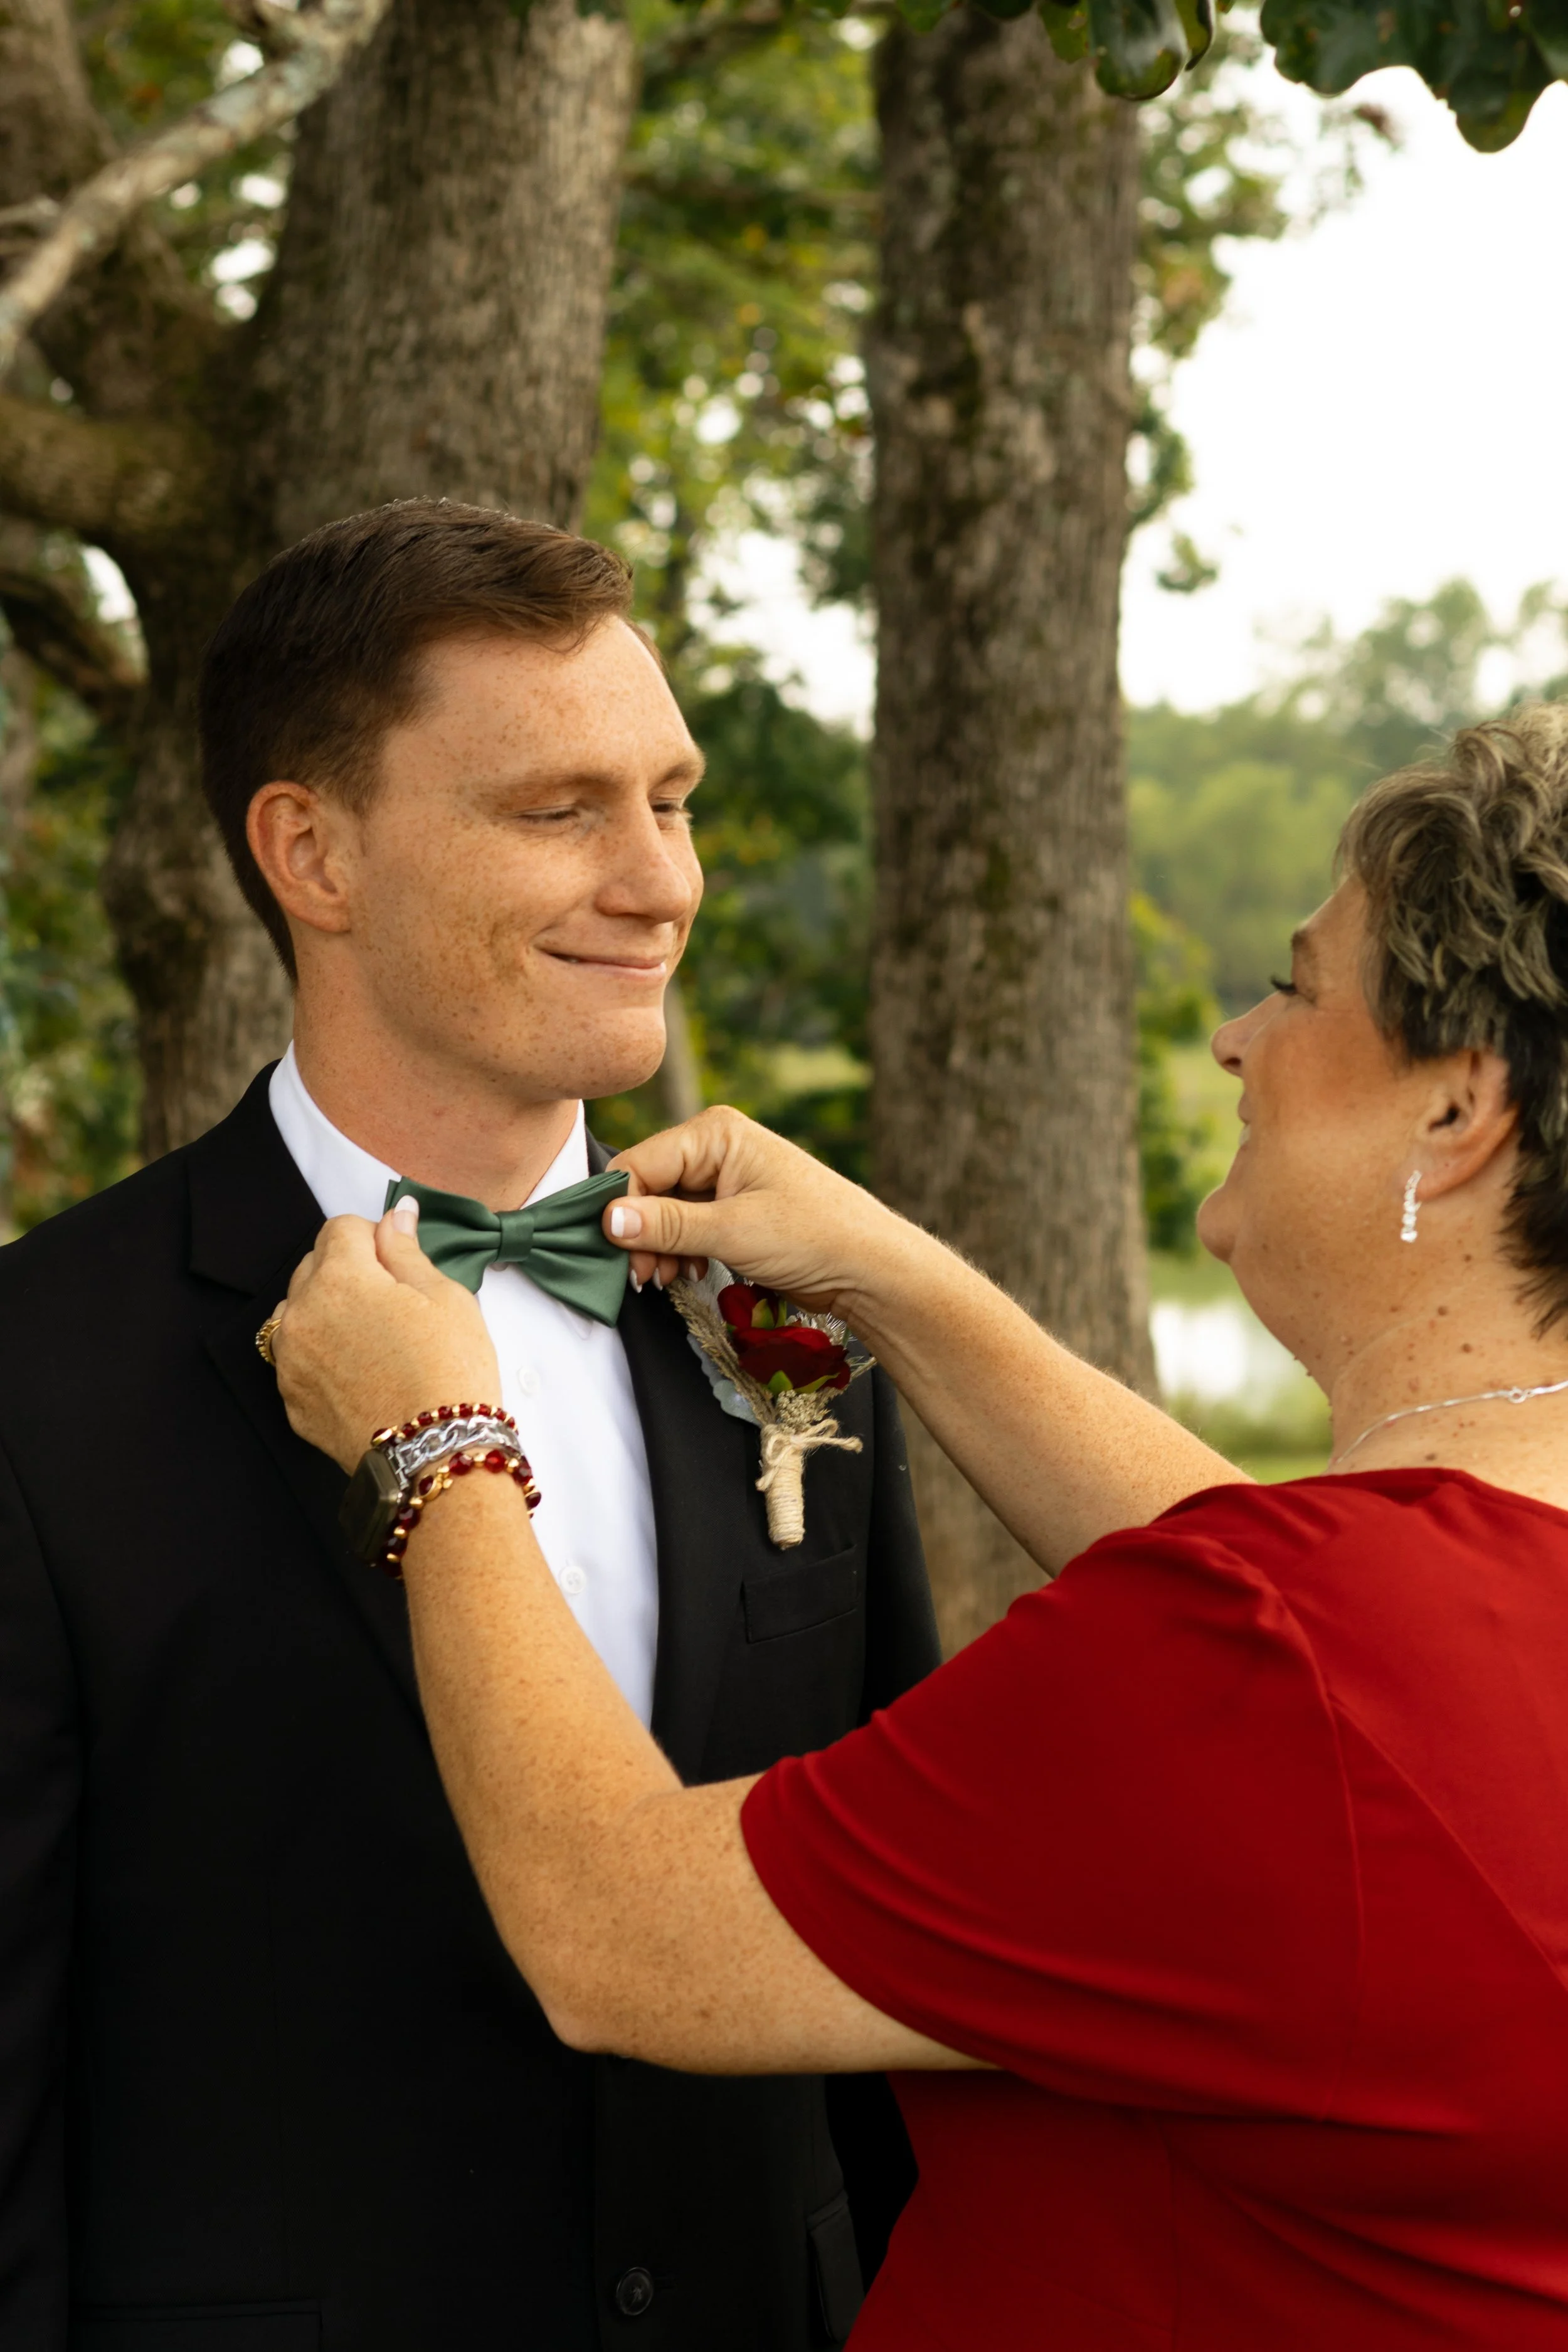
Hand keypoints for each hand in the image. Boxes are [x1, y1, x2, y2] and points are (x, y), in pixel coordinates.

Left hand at [270, 1211, 501, 1472]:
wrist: (435, 1456)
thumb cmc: (450, 1371)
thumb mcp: (445, 1297)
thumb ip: (406, 1250)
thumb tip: (396, 1214)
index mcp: (339, 1277)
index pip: (341, 1228)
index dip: (374, 1237)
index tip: (399, 1262)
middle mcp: (301, 1314)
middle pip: (313, 1266)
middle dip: (348, 1271)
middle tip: (394, 1303)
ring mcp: (290, 1361)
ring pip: (298, 1312)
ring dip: (326, 1311)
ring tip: (372, 1339)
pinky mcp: (292, 1400)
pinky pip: (298, 1358)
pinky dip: (321, 1355)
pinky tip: (361, 1372)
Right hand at [605, 1107, 908, 1318]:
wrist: (870, 1266)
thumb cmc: (816, 1235)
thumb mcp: (733, 1231)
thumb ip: (668, 1225)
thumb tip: (609, 1219)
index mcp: (715, 1134)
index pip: (640, 1164)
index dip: (618, 1207)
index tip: (610, 1249)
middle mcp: (716, 1150)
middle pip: (648, 1189)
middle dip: (639, 1234)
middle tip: (642, 1277)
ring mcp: (725, 1181)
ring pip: (664, 1212)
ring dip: (657, 1249)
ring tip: (665, 1281)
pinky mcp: (732, 1211)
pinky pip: (686, 1227)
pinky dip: (679, 1253)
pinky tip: (688, 1274)